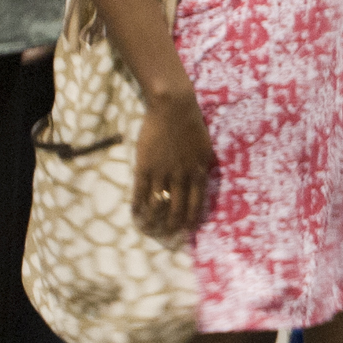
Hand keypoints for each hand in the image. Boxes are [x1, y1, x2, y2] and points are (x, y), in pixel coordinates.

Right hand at [133, 89, 213, 237]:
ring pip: (157, 204)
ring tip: (150, 229)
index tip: (188, 230)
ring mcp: (162, 172)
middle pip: (177, 208)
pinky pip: (140, 192)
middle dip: (173, 225)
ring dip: (154, 220)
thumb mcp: (205, 149)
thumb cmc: (192, 125)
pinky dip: (138, 206)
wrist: (173, 108)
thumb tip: (203, 180)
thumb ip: (203, 166)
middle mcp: (182, 176)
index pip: (197, 203)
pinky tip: (136, 215)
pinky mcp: (145, 167)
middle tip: (168, 234)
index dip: (191, 218)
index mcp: (199, 172)